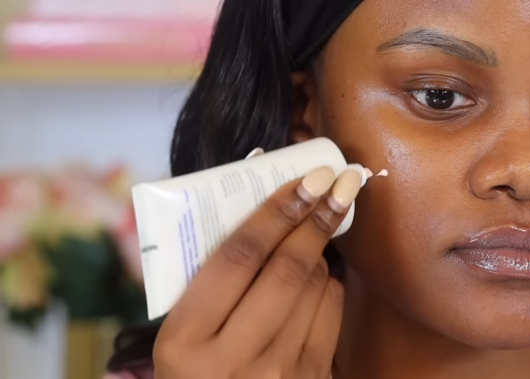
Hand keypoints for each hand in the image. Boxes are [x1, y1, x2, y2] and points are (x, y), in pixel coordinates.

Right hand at [153, 166, 362, 377]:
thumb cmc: (196, 375)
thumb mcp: (179, 340)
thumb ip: (207, 285)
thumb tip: (261, 213)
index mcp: (184, 342)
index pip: (238, 256)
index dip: (277, 210)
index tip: (308, 178)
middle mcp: (232, 360)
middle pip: (287, 267)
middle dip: (318, 216)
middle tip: (341, 179)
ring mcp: (278, 375)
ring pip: (315, 286)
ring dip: (321, 249)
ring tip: (319, 228)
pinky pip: (331, 312)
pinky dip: (329, 283)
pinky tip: (318, 275)